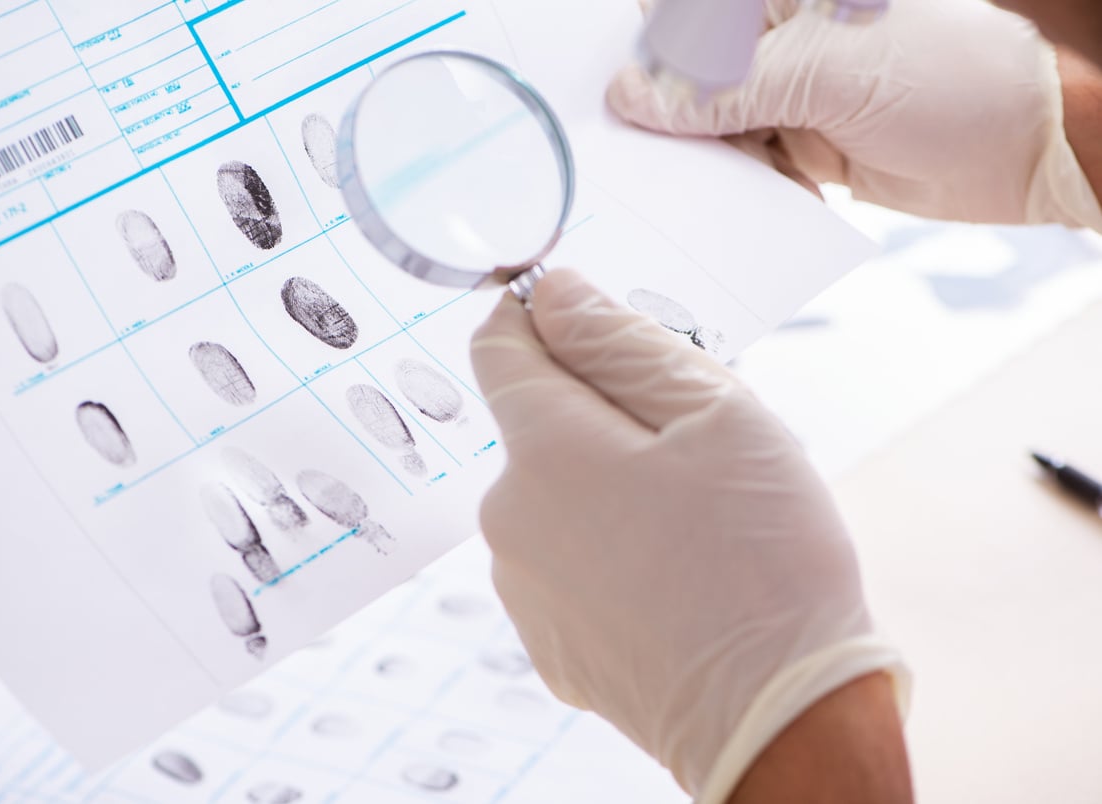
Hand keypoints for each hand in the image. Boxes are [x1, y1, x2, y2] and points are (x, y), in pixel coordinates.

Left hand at [470, 270, 907, 801]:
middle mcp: (507, 519)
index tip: (598, 325)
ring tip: (692, 527)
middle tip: (692, 450)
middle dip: (602, 414)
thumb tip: (551, 293)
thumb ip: (618, 342)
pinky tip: (671, 580)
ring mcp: (521, 588)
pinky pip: (565, 563)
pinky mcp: (546, 641)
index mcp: (543, 451)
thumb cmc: (765, 559)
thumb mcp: (714, 414)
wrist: (781, 721)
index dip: (544, 319)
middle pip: (536, 426)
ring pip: (553, 497)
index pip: (500, 346)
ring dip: (606, 486)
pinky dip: (606, 551)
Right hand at [607, 0, 1101, 229]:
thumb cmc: (953, 77)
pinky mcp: (802, 144)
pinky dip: (735, 187)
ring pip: (709, 126)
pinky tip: (738, 200)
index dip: (642, 52)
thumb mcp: (829, 72)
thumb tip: (634, 96)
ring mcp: (791, 93)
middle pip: (686, 74)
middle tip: (631, 155)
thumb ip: (726, 87)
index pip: (680, 13)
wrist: (1029, 146)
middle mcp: (780, 37)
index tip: (606, 100)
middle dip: (662, 115)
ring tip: (683, 188)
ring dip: (697, 160)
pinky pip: (744, 166)